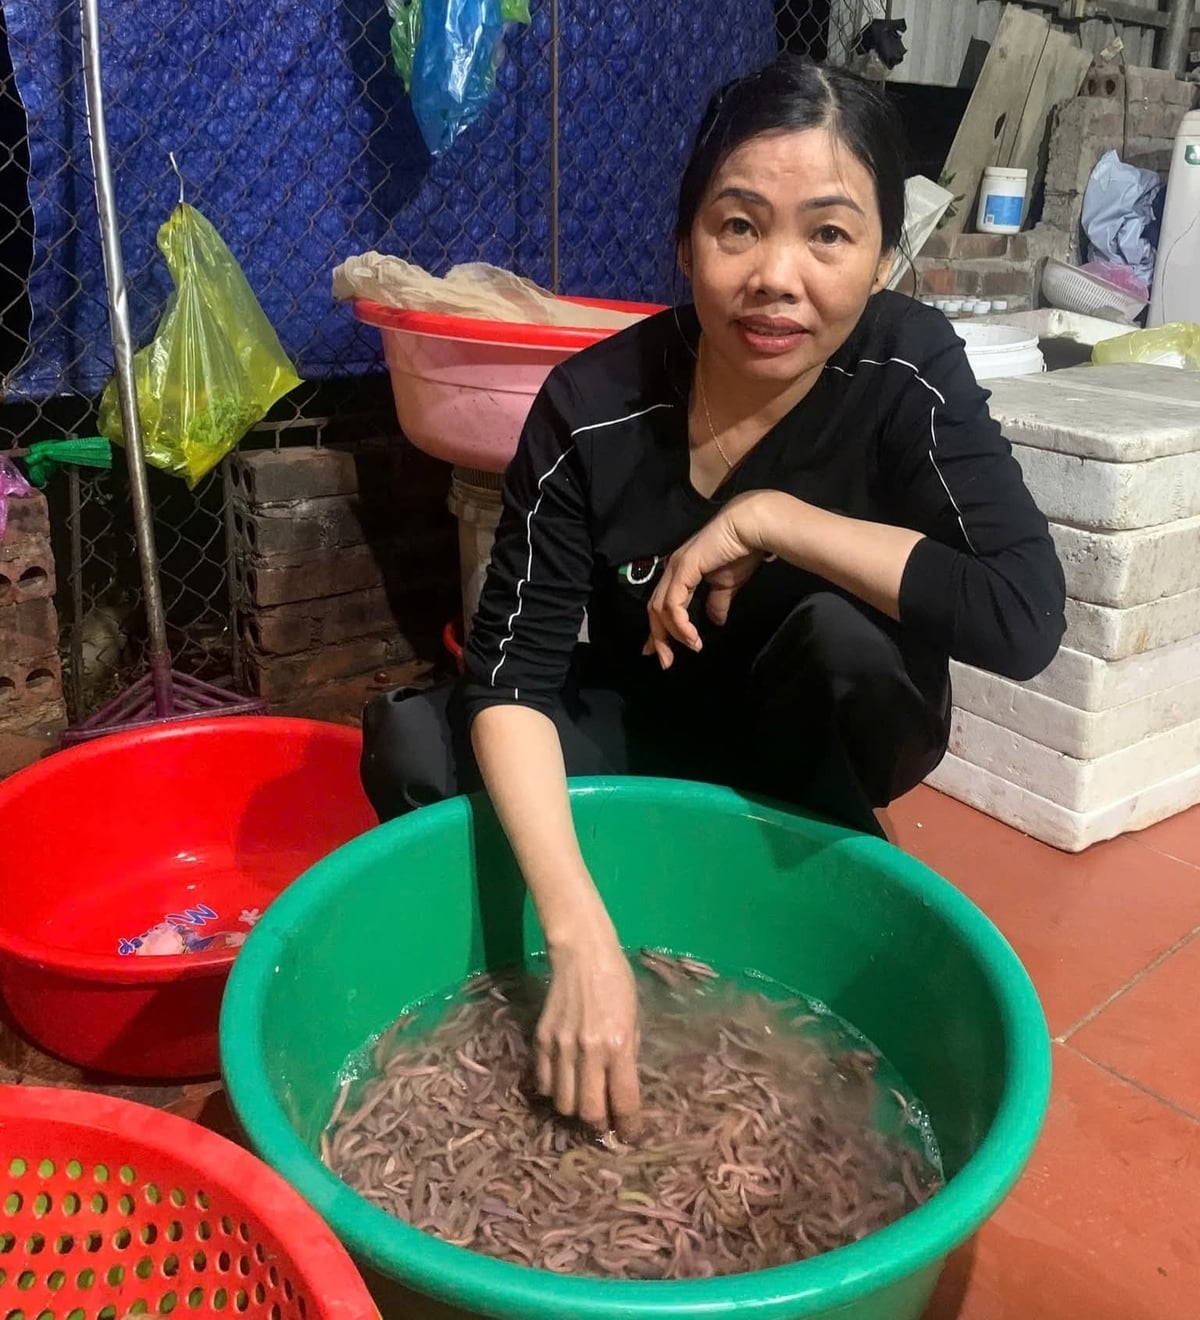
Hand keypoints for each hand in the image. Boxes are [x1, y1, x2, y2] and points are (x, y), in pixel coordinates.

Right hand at [535, 930, 642, 1138]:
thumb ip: (627, 1058)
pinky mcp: (541, 1040)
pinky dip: (554, 1091)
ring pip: (563, 1103)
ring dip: (575, 1110)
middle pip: (589, 1111)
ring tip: (583, 1105)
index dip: (628, 1126)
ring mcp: (561, 1047)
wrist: (582, 955)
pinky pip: (544, 1082)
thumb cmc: (618, 984)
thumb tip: (622, 1092)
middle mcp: (589, 1051)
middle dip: (599, 1126)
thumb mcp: (634, 1021)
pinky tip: (564, 1084)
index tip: (630, 1136)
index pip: (624, 1101)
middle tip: (605, 1125)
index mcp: (618, 1045)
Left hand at [643, 492, 771, 668]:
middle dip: (658, 638)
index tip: (658, 652)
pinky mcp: (684, 569)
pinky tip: (693, 637)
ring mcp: (676, 568)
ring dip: (672, 634)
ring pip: (660, 609)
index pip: (660, 604)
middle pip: (654, 609)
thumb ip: (717, 602)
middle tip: (665, 661)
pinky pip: (674, 604)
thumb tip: (716, 621)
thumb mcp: (726, 585)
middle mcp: (673, 569)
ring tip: (691, 648)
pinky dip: (680, 624)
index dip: (658, 629)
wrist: (751, 528)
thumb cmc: (740, 552)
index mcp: (680, 572)